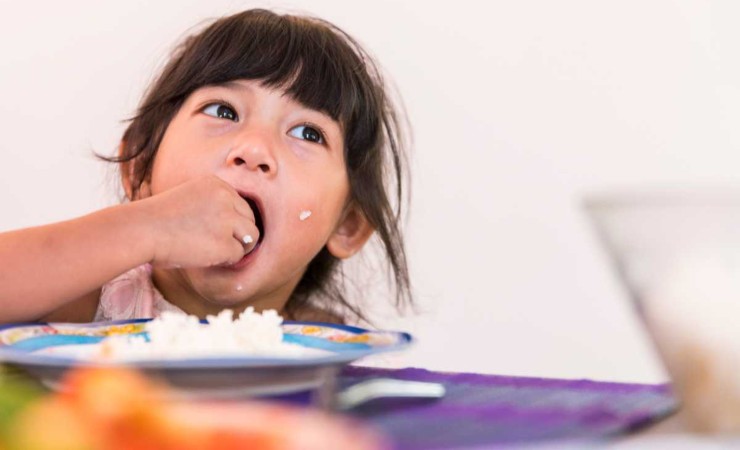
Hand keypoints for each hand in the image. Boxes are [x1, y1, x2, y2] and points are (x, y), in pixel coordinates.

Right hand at [135, 175, 258, 267]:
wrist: (141, 230)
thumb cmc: (157, 219)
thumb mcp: (189, 198)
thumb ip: (212, 205)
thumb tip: (237, 228)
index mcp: (216, 184)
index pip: (241, 204)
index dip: (233, 221)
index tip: (217, 231)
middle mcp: (225, 198)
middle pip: (250, 219)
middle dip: (239, 234)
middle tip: (219, 244)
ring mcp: (227, 220)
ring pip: (251, 236)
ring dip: (239, 247)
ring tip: (218, 251)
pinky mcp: (224, 242)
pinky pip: (238, 255)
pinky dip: (225, 260)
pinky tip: (207, 257)